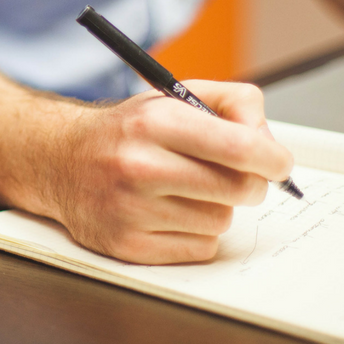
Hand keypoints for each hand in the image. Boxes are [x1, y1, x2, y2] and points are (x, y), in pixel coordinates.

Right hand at [46, 81, 292, 263]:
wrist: (63, 159)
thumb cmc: (131, 129)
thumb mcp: (177, 95)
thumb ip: (234, 103)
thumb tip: (269, 142)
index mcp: (156, 122)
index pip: (237, 146)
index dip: (272, 157)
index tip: (280, 163)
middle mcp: (140, 165)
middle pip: (238, 189)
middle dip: (251, 182)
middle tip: (240, 174)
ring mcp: (131, 210)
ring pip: (221, 220)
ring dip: (218, 206)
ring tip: (189, 187)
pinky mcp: (128, 247)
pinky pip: (200, 248)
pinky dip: (198, 232)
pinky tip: (173, 211)